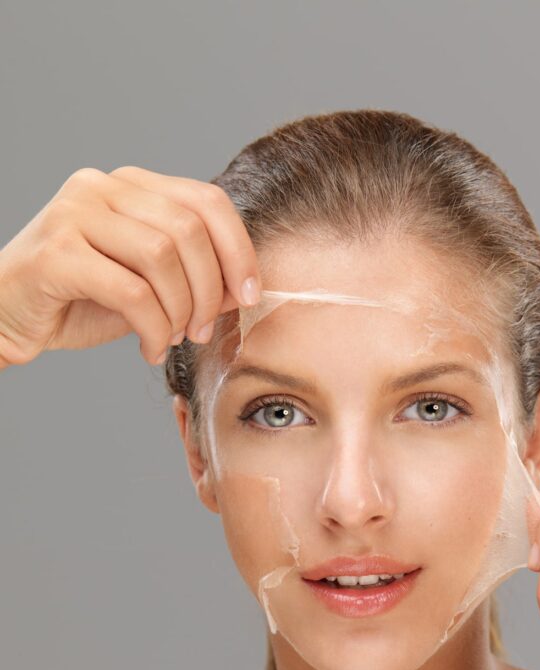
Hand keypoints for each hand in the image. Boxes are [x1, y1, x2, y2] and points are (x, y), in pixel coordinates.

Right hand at [0, 164, 260, 369]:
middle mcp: (102, 188)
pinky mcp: (56, 252)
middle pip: (188, 229)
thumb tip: (246, 289)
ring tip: (173, 338)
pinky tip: (150, 347)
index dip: (239, 249)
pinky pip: (131, 290)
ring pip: (161, 257)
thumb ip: (193, 278)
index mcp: (131, 185)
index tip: (249, 295)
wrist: (6, 315)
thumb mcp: (149, 287)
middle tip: (202, 330)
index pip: (206, 199)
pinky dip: (153, 328)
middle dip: (209, 290)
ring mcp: (74, 213)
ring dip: (180, 310)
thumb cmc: (80, 300)